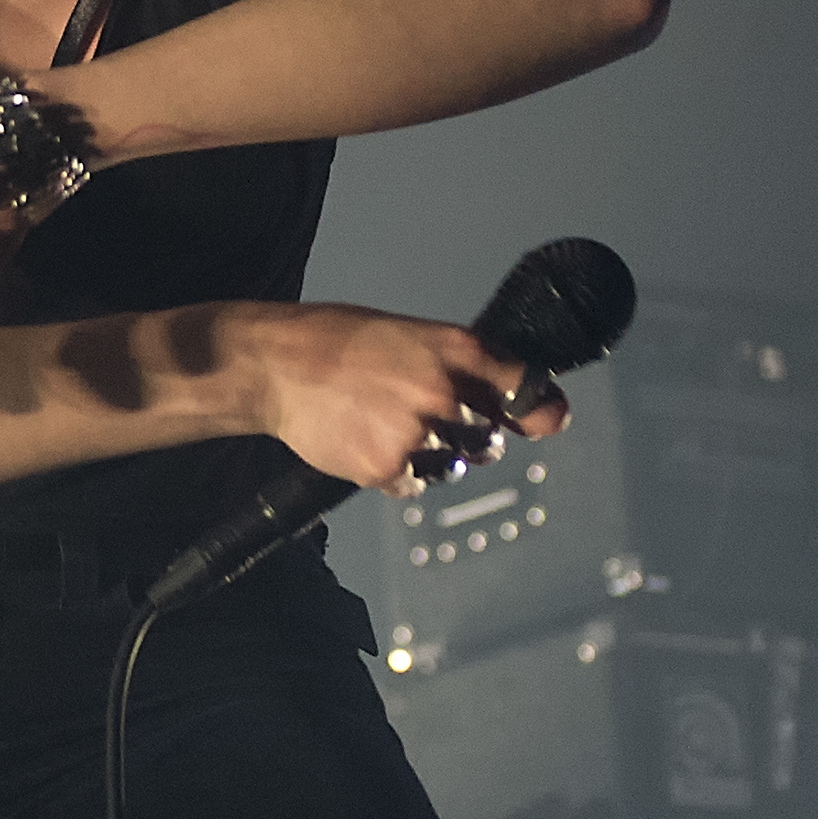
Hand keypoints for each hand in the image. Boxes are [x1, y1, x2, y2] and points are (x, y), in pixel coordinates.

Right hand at [250, 303, 569, 493]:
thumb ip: (468, 366)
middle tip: (428, 418)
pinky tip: (369, 441)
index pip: (525, 390)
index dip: (537, 408)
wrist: (275, 366)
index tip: (542, 419)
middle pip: (490, 439)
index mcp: (456, 351)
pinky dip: (398, 472)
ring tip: (389, 426)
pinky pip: (414, 484)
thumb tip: (531, 408)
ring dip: (432, 456)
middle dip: (469, 435)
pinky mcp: (386, 467)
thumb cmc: (340, 343)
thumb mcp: (413, 334)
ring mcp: (415, 433)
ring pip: (453, 466)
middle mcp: (444, 392)